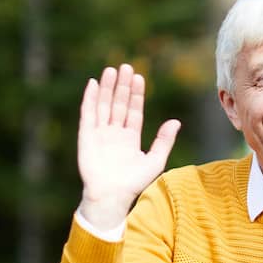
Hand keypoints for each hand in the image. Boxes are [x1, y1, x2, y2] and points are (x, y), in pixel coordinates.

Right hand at [76, 64, 180, 230]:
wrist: (113, 196)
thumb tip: (175, 121)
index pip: (134, 111)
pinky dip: (90, 99)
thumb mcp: (155, 160)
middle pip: (119, 104)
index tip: (140, 77)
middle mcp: (114, 133)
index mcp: (130, 138)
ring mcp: (100, 133)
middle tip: (127, 66)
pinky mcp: (86, 136)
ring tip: (112, 70)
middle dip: (123, 86)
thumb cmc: (134, 183)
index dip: (137, 94)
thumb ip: (164, 140)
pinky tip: (94, 84)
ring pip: (104, 105)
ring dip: (108, 88)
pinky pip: (88, 114)